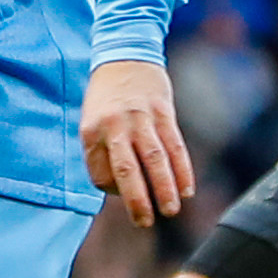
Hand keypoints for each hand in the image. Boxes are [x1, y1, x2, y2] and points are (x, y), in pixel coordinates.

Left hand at [80, 58, 194, 228]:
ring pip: (155, 159)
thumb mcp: (92, 122)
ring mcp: (140, 118)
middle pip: (126, 170)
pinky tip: (186, 188)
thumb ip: (103, 153)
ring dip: (164, 188)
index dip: (111, 190)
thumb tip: (120, 191)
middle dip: (137, 199)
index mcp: (91, 132)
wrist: (125, 54)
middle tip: (144, 223)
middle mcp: (114, 126)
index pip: (101, 175)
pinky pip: (174, 145)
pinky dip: (182, 169)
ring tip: (171, 211)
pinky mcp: (163, 111)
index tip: (122, 190)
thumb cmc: (107, 98)